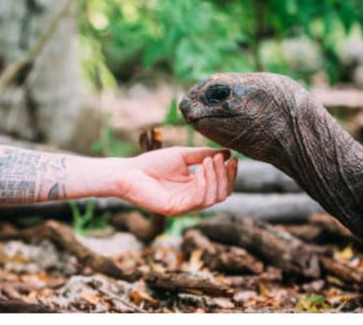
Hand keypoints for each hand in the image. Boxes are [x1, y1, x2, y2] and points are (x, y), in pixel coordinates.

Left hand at [116, 147, 237, 215]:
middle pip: (222, 194)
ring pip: (213, 198)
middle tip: (220, 159)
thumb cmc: (152, 163)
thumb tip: (227, 152)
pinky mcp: (176, 209)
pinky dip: (204, 184)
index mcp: (196, 188)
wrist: (129, 172)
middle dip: (225, 176)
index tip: (233, 158)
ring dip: (215, 178)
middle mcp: (193, 199)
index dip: (230, 173)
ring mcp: (185, 206)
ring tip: (208, 162)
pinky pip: (199, 200)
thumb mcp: (182, 155)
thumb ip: (203, 154)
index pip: (221, 185)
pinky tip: (201, 170)